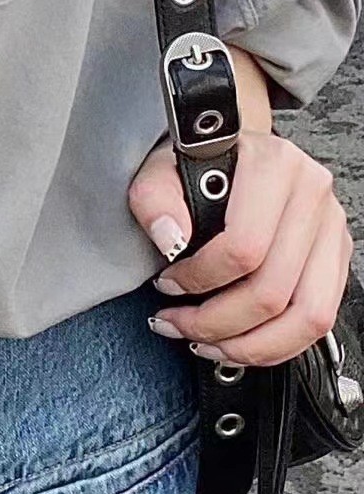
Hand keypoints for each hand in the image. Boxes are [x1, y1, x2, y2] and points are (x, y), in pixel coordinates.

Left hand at [128, 48, 353, 367]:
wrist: (229, 149)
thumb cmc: (197, 160)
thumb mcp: (162, 166)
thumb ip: (156, 198)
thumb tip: (171, 241)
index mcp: (273, 164)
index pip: (244, 247)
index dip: (200, 278)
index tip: (166, 284)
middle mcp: (312, 194)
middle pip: (274, 290)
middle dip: (216, 322)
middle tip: (177, 323)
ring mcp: (330, 228)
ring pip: (307, 316)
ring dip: (250, 345)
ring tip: (206, 343)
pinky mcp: (336, 257)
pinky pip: (319, 320)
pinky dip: (276, 344)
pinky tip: (237, 343)